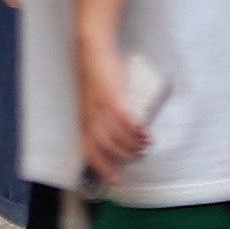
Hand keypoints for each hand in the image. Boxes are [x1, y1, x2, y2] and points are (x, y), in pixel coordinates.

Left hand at [76, 22, 145, 178]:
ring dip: (132, 145)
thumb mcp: (93, 98)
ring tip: (146, 144)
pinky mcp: (112, 95)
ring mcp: (100, 106)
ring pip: (116, 137)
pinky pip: (123, 120)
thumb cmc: (96, 72)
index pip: (90, 150)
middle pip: (105, 148)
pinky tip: (145, 133)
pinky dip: (135, 130)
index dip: (102, 168)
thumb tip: (119, 127)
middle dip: (123, 158)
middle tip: (139, 157)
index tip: (116, 181)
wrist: (92, 47)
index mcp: (84, 118)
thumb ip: (101, 112)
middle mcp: (90, 116)